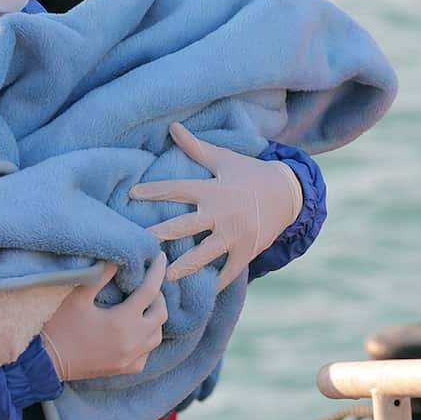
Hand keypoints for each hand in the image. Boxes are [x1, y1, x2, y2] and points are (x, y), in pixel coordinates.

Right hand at [40, 253, 167, 381]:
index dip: (157, 272)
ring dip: (155, 319)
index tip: (160, 257)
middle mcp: (133, 341)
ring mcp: (130, 358)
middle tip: (148, 284)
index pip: (149, 291)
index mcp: (123, 320)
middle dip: (158, 296)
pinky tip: (136, 332)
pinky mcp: (124, 369)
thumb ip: (101, 276)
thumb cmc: (60, 326)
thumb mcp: (78, 296)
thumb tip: (117, 258)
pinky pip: (146, 354)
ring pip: (157, 336)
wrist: (47, 361)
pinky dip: (147, 340)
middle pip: (160, 314)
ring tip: (144, 306)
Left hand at [129, 123, 302, 285]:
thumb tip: (172, 126)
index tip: (132, 194)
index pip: (177, 190)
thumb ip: (196, 148)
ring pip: (204, 254)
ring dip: (183, 266)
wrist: (289, 193)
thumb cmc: (250, 174)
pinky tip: (199, 293)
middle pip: (185, 225)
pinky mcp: (247, 251)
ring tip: (164, 276)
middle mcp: (222, 214)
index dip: (154, 191)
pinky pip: (229, 271)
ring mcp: (235, 235)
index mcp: (213, 190)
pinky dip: (216, 282)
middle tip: (139, 243)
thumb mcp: (224, 159)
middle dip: (161, 234)